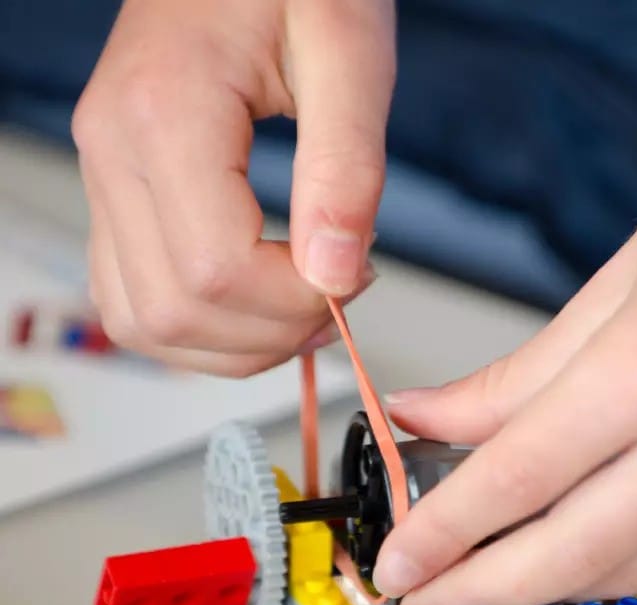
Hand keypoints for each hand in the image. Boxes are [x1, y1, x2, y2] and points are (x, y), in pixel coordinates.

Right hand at [72, 0, 394, 374]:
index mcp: (164, 114)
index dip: (294, 302)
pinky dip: (200, 323)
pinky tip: (260, 301)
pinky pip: (135, 293)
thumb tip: (336, 275)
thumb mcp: (348, 55)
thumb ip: (345, 169)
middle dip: (271, 333)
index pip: (215, 270)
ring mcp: (105, 170)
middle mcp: (112, 150)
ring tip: (304, 308)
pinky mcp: (119, 184)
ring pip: (141, 321)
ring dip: (233, 344)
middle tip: (338, 297)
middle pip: (172, 311)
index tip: (357, 276)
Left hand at [374, 108, 636, 604]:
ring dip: (545, 585)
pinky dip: (616, 562)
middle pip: (570, 554)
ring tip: (483, 578)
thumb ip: (517, 375)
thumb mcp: (613, 279)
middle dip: (479, 592)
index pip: (519, 477)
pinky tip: (571, 551)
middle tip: (420, 601)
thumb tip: (431, 422)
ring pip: (629, 568)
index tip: (396, 562)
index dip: (443, 532)